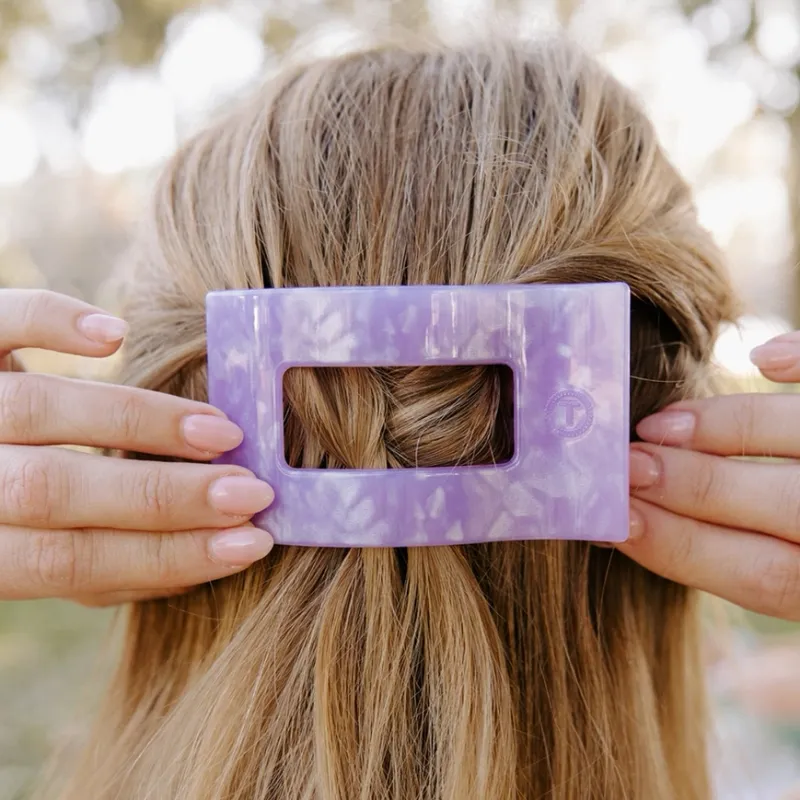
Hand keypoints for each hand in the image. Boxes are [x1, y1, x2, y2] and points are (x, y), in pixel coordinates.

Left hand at [0, 289, 274, 605]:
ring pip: (41, 407)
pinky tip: (117, 334)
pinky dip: (56, 322)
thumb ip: (103, 561)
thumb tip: (206, 552)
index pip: (68, 559)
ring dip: (143, 422)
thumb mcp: (41, 548)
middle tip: (250, 492)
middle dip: (167, 496)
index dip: (162, 554)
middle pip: (56, 491)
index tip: (248, 543)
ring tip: (221, 432)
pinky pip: (2, 320)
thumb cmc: (15, 510)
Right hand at [620, 331, 799, 620]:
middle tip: (627, 464)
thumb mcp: (789, 582)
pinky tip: (761, 358)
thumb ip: (727, 558)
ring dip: (725, 425)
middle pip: (783, 503)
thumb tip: (622, 522)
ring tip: (658, 425)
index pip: (764, 574)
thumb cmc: (798, 540)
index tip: (619, 519)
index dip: (683, 546)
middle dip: (690, 482)